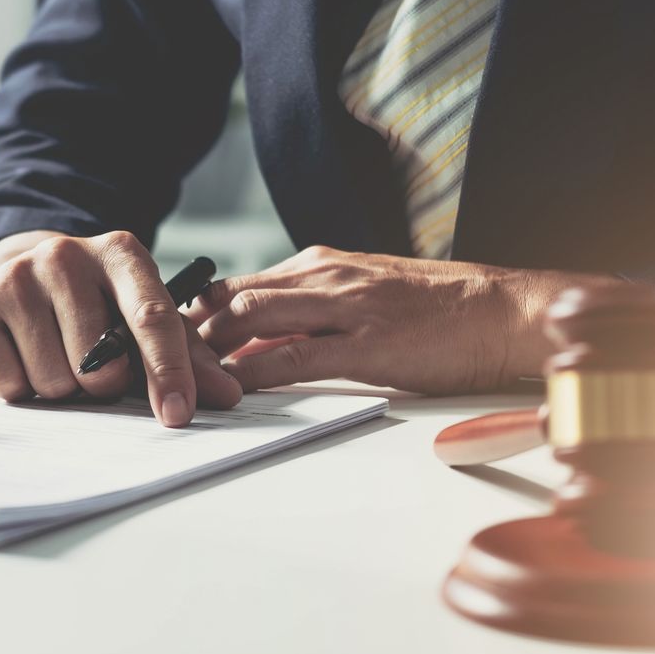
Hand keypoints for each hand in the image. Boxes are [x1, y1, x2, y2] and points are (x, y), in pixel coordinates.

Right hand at [0, 230, 242, 426]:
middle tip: (93, 361)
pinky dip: (20, 387)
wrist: (30, 271)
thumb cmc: (101, 304)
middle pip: (98, 364)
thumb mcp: (146, 318)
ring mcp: (17, 275)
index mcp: (121, 253)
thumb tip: (228, 396)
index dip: (167, 371)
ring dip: (61, 387)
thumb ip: (190, 356)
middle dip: (102, 382)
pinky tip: (25, 356)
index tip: (178, 415)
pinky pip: (7, 383)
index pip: (151, 317)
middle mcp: (66, 254)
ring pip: (52, 380)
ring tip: (58, 355)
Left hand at [191, 246, 604, 393]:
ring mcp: (345, 308)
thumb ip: (310, 314)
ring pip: (252, 319)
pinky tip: (228, 389)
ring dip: (207, 351)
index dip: (192, 313)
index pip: (236, 284)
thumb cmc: (440, 309)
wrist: (503, 310)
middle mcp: (325, 277)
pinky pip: (294, 357)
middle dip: (184, 332)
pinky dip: (253, 373)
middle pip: (230, 298)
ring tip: (175, 378)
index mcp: (321, 264)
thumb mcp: (364, 296)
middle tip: (151, 364)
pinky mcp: (367, 344)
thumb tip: (254, 348)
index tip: (160, 339)